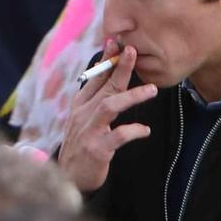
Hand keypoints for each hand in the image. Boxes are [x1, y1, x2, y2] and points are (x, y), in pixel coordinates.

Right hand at [56, 42, 157, 193]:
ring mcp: (89, 131)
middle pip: (103, 86)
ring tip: (152, 90)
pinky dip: (133, 131)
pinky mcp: (97, 149)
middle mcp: (82, 114)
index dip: (105, 60)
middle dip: (118, 68)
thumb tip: (106, 74)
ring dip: (130, 96)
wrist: (68, 177)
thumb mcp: (83, 120)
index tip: (117, 43)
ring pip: (109, 106)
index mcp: (80, 105)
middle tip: (133, 51)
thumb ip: (94, 99)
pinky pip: (117, 136)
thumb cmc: (81, 146)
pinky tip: (145, 130)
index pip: (94, 78)